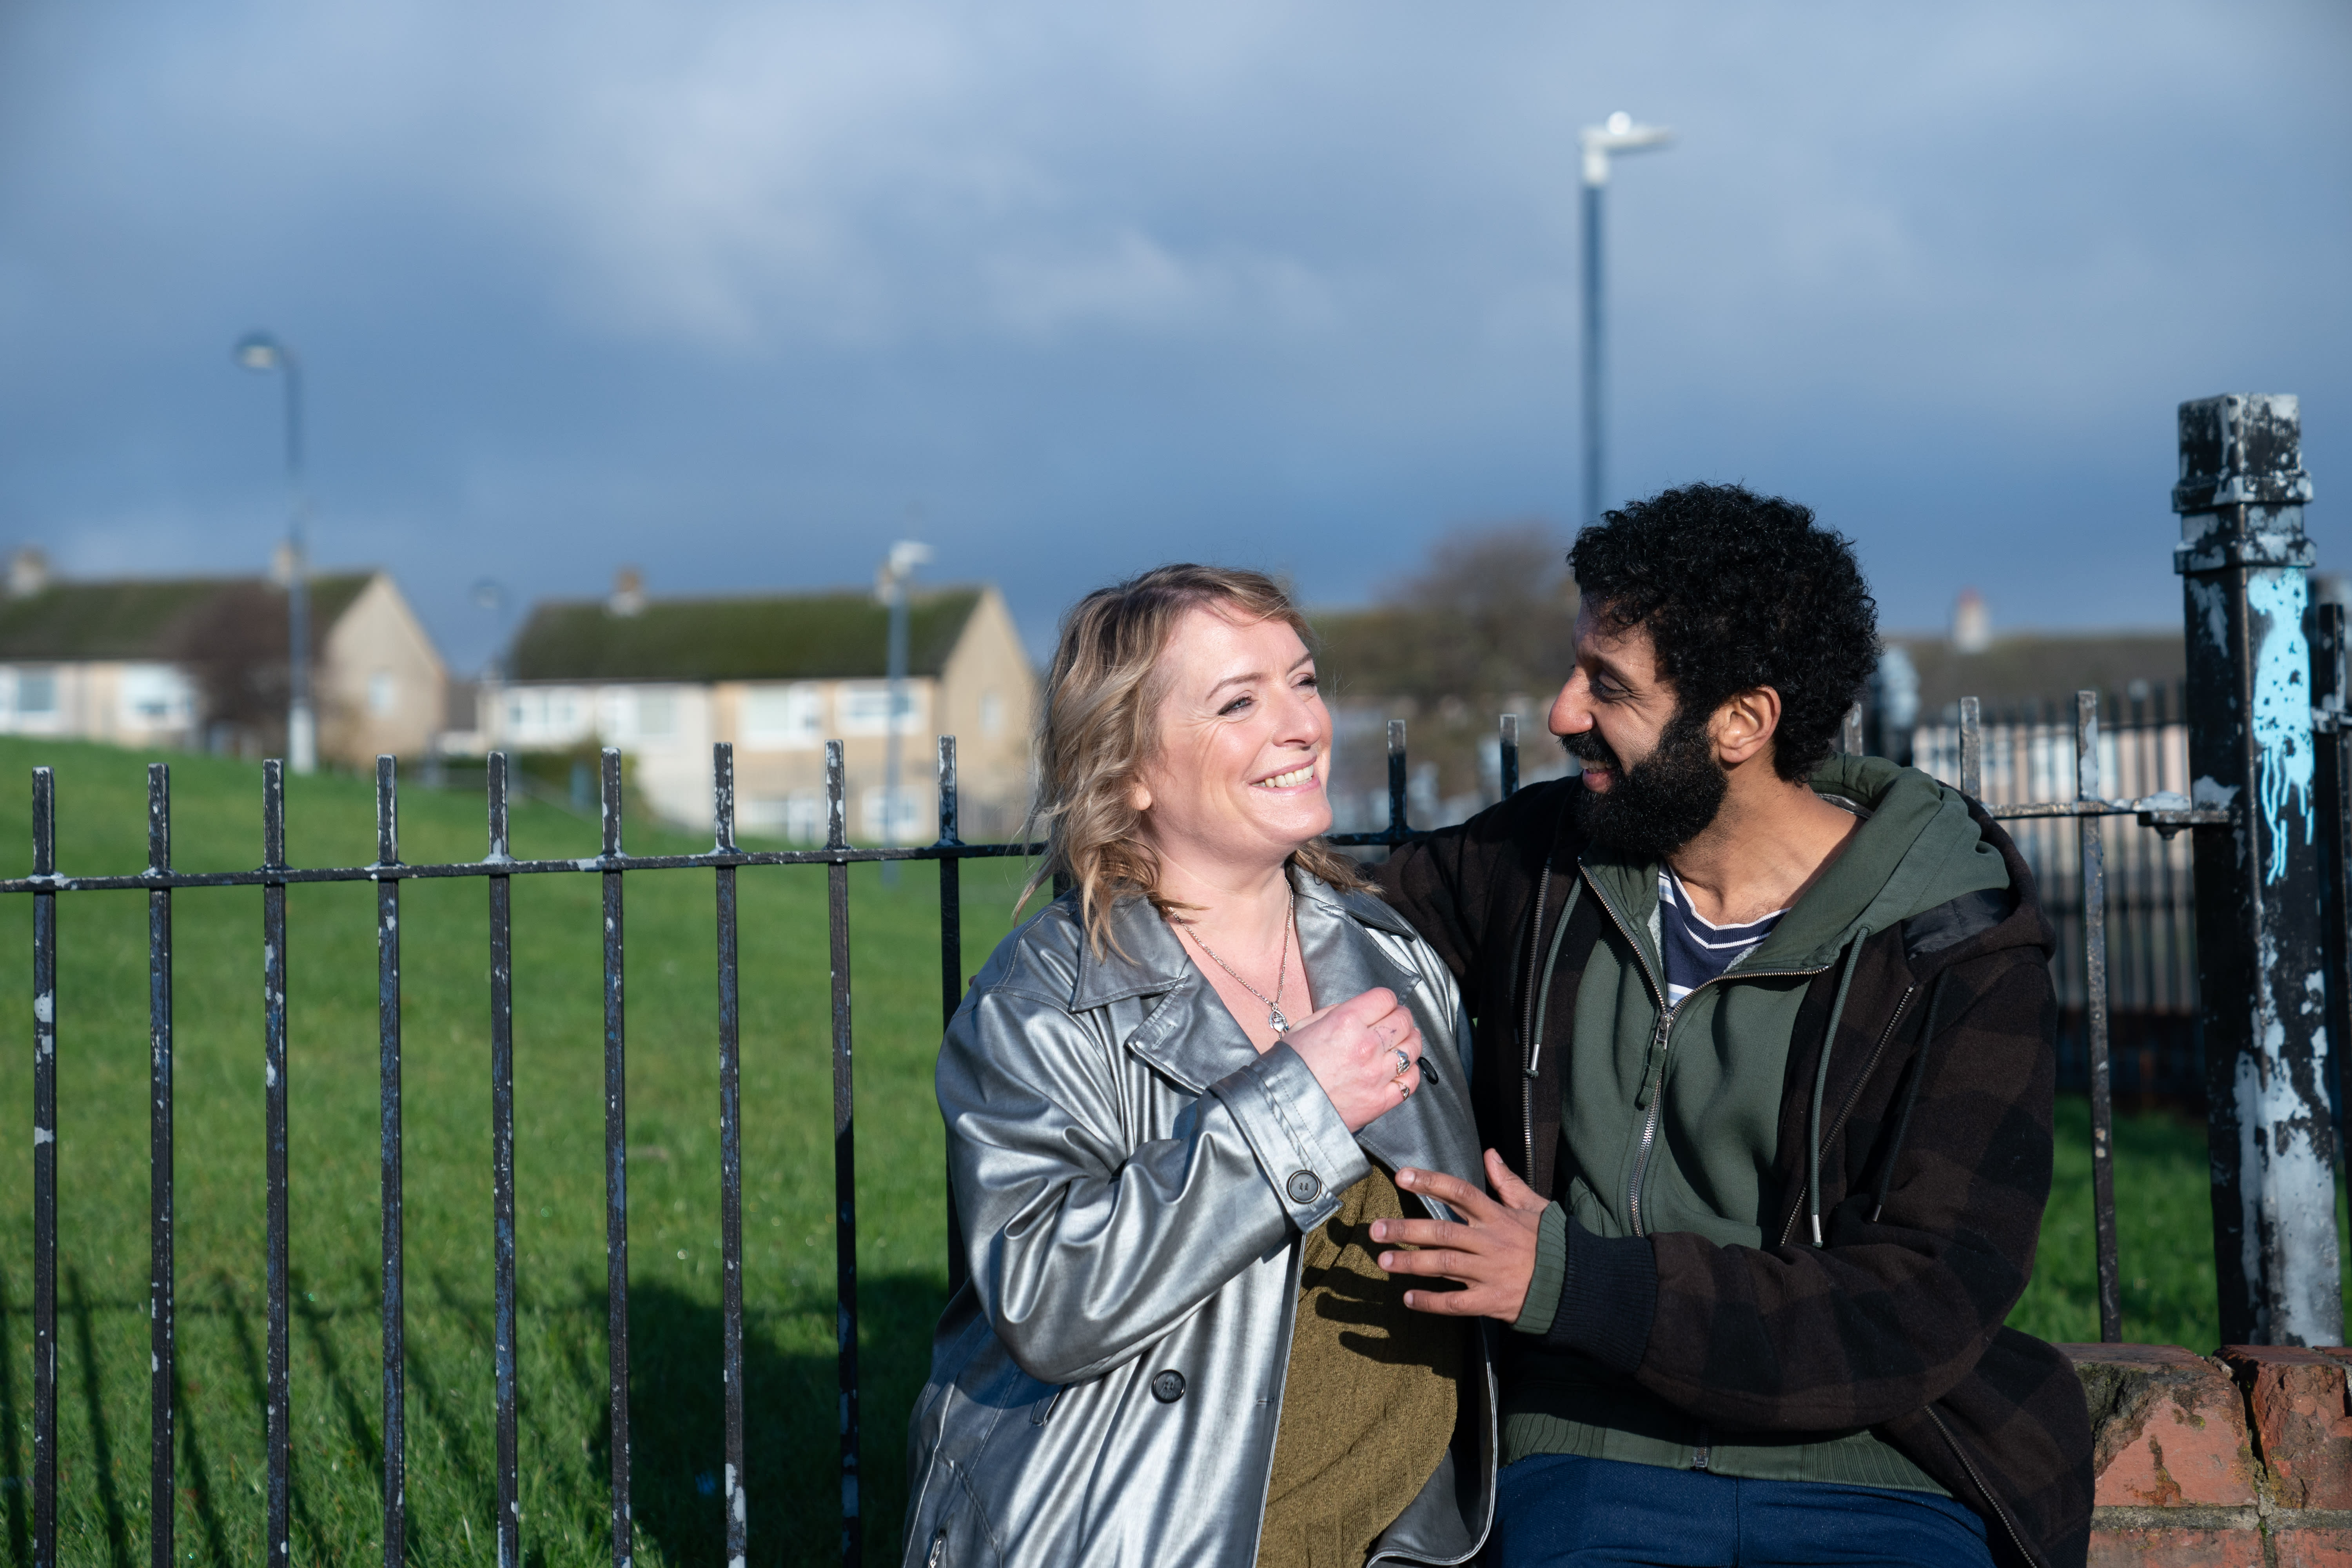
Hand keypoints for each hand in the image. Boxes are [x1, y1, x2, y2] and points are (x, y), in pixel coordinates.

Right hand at [1282, 987, 1423, 1131]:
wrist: (1282, 1107)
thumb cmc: (1289, 1067)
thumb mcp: (1305, 1026)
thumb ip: (1337, 1013)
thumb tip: (1361, 1010)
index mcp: (1346, 1022)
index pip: (1385, 998)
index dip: (1385, 1000)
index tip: (1383, 1005)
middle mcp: (1366, 1046)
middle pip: (1403, 1021)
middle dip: (1401, 1017)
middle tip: (1396, 1021)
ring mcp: (1376, 1075)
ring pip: (1413, 1049)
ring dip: (1410, 1041)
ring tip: (1403, 1042)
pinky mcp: (1380, 1101)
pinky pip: (1410, 1081)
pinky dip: (1410, 1072)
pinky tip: (1401, 1069)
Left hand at [1373, 1150, 1549, 1319]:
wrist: (1576, 1284)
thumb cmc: (1552, 1243)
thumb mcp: (1534, 1207)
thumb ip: (1508, 1182)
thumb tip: (1489, 1154)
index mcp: (1498, 1217)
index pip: (1460, 1192)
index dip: (1431, 1182)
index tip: (1402, 1176)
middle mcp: (1490, 1242)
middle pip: (1442, 1231)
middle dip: (1406, 1229)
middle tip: (1375, 1229)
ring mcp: (1490, 1273)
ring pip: (1444, 1265)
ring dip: (1411, 1263)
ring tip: (1383, 1260)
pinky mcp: (1492, 1301)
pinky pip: (1456, 1303)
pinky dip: (1431, 1302)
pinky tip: (1409, 1299)